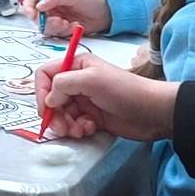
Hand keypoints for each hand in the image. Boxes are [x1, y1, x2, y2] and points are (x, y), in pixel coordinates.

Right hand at [23, 0, 109, 37]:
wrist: (106, 12)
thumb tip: (39, 5)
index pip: (32, 1)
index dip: (29, 8)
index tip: (33, 15)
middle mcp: (52, 7)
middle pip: (38, 18)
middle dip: (47, 22)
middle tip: (59, 21)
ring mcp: (57, 18)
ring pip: (46, 28)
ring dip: (56, 28)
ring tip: (68, 24)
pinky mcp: (63, 29)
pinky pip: (57, 34)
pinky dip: (65, 32)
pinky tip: (75, 26)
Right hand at [35, 49, 179, 140]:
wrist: (153, 113)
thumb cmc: (125, 91)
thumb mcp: (92, 80)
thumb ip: (63, 84)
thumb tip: (48, 101)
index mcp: (77, 66)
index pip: (45, 75)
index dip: (41, 92)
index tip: (47, 109)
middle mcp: (78, 82)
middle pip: (51, 98)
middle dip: (54, 114)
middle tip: (63, 128)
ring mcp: (85, 100)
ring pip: (61, 114)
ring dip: (66, 124)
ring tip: (80, 129)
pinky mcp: (92, 117)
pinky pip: (74, 124)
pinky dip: (78, 129)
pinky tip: (90, 129)